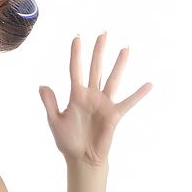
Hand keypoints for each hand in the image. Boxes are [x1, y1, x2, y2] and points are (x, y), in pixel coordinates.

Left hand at [38, 31, 152, 166]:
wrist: (81, 159)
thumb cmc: (67, 141)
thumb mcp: (55, 121)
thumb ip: (50, 103)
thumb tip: (42, 85)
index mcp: (76, 95)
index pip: (75, 69)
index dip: (75, 54)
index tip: (77, 37)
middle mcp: (91, 95)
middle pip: (95, 68)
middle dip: (98, 51)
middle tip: (103, 32)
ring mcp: (104, 104)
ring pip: (112, 79)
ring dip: (119, 64)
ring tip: (125, 48)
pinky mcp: (114, 115)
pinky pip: (128, 102)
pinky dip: (138, 94)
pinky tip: (149, 84)